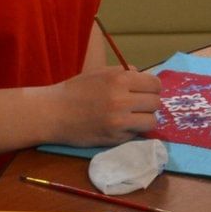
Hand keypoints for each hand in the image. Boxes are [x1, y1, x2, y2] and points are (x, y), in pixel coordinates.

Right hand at [45, 67, 162, 146]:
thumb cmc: (76, 90)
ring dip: (145, 119)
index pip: (155, 84)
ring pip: (151, 121)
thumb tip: (146, 79)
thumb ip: (124, 74)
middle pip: (156, 103)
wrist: (54, 113)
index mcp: (119, 79)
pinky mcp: (115, 138)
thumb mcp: (100, 73)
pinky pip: (136, 134)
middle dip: (149, 103)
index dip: (153, 88)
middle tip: (138, 105)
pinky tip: (119, 126)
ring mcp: (119, 121)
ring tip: (132, 116)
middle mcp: (122, 100)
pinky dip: (132, 131)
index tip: (146, 91)